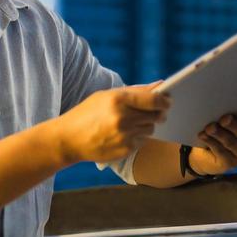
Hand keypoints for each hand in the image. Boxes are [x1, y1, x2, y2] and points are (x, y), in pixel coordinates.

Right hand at [55, 84, 169, 164]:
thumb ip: (135, 91)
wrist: (68, 139)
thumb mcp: (106, 96)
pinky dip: (138, 136)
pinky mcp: (125, 150)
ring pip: (150, 129)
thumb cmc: (87, 113)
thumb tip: (159, 86)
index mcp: (118, 100)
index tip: (168, 100)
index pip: (154, 100)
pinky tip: (125, 133)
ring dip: (147, 124)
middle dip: (159, 112)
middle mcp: (123, 118)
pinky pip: (142, 141)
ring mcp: (124, 136)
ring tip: (133, 121)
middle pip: (156, 115)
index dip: (165, 100)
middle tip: (158, 111)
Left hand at [191, 107, 236, 174]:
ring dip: (219, 133)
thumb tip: (222, 103)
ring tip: (210, 127)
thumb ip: (232, 111)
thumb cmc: (225, 128)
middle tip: (224, 119)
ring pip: (230, 142)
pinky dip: (210, 141)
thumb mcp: (231, 118)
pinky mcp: (230, 163)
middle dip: (233, 125)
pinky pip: (220, 151)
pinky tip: (203, 135)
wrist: (211, 151)